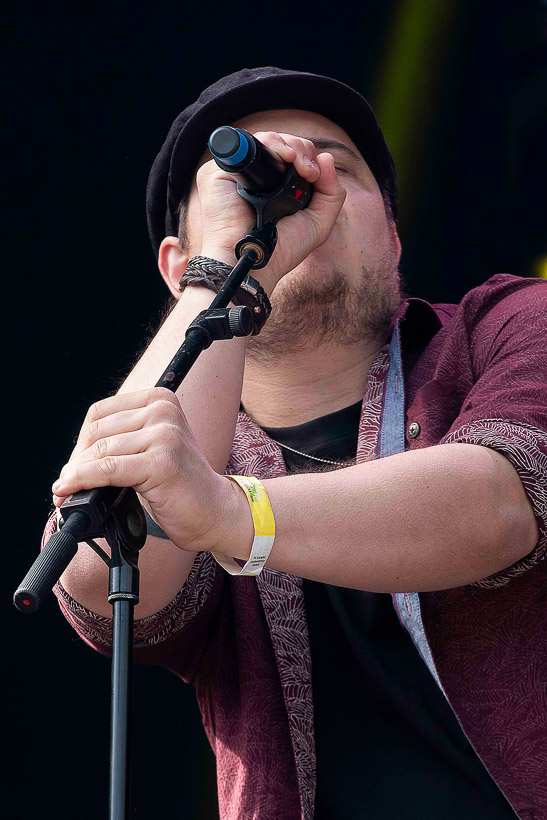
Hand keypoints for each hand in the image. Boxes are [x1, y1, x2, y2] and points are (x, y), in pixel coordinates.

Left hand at [51, 388, 235, 552]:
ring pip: (101, 451)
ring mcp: (165, 435)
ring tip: (67, 492)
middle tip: (67, 484)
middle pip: (98, 432)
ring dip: (76, 475)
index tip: (73, 466)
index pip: (100, 413)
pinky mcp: (162, 462)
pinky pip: (108, 469)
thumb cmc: (180, 485)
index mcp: (161, 400)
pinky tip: (71, 491)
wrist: (214, 512)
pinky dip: (83, 481)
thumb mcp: (152, 449)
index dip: (81, 442)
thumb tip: (73, 459)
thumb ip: (122, 440)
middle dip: (76, 461)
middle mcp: (164, 411)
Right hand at [194, 132, 345, 293]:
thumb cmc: (283, 248)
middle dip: (302, 150)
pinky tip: (283, 158)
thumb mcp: (318, 221)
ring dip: (289, 146)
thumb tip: (327, 157)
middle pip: (281, 143)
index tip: (315, 175)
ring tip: (299, 165)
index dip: (307, 157)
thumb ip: (331, 192)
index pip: (292, 155)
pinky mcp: (217, 172)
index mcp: (274, 186)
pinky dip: (269, 145)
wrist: (257, 261)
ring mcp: (236, 173)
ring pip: (265, 139)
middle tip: (309, 171)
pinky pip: (243, 145)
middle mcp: (255, 177)